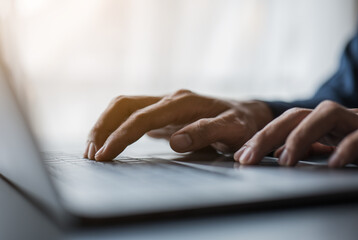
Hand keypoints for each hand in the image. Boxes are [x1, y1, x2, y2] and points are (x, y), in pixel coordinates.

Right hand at [84, 89, 272, 160]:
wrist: (246, 113)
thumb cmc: (242, 124)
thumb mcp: (234, 130)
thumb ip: (207, 132)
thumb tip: (176, 141)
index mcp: (183, 102)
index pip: (142, 117)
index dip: (120, 136)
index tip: (104, 155)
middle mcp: (170, 98)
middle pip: (125, 105)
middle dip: (103, 128)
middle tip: (91, 154)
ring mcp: (165, 102)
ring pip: (125, 107)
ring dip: (105, 125)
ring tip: (94, 149)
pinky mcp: (163, 111)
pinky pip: (132, 113)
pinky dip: (115, 126)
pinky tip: (109, 141)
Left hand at [234, 100, 357, 166]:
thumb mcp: (332, 148)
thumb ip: (309, 148)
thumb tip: (280, 154)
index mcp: (323, 123)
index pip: (287, 122)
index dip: (262, 136)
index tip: (241, 156)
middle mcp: (338, 118)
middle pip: (297, 114)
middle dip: (268, 135)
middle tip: (248, 158)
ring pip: (327, 114)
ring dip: (301, 136)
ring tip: (285, 161)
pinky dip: (347, 147)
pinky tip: (333, 164)